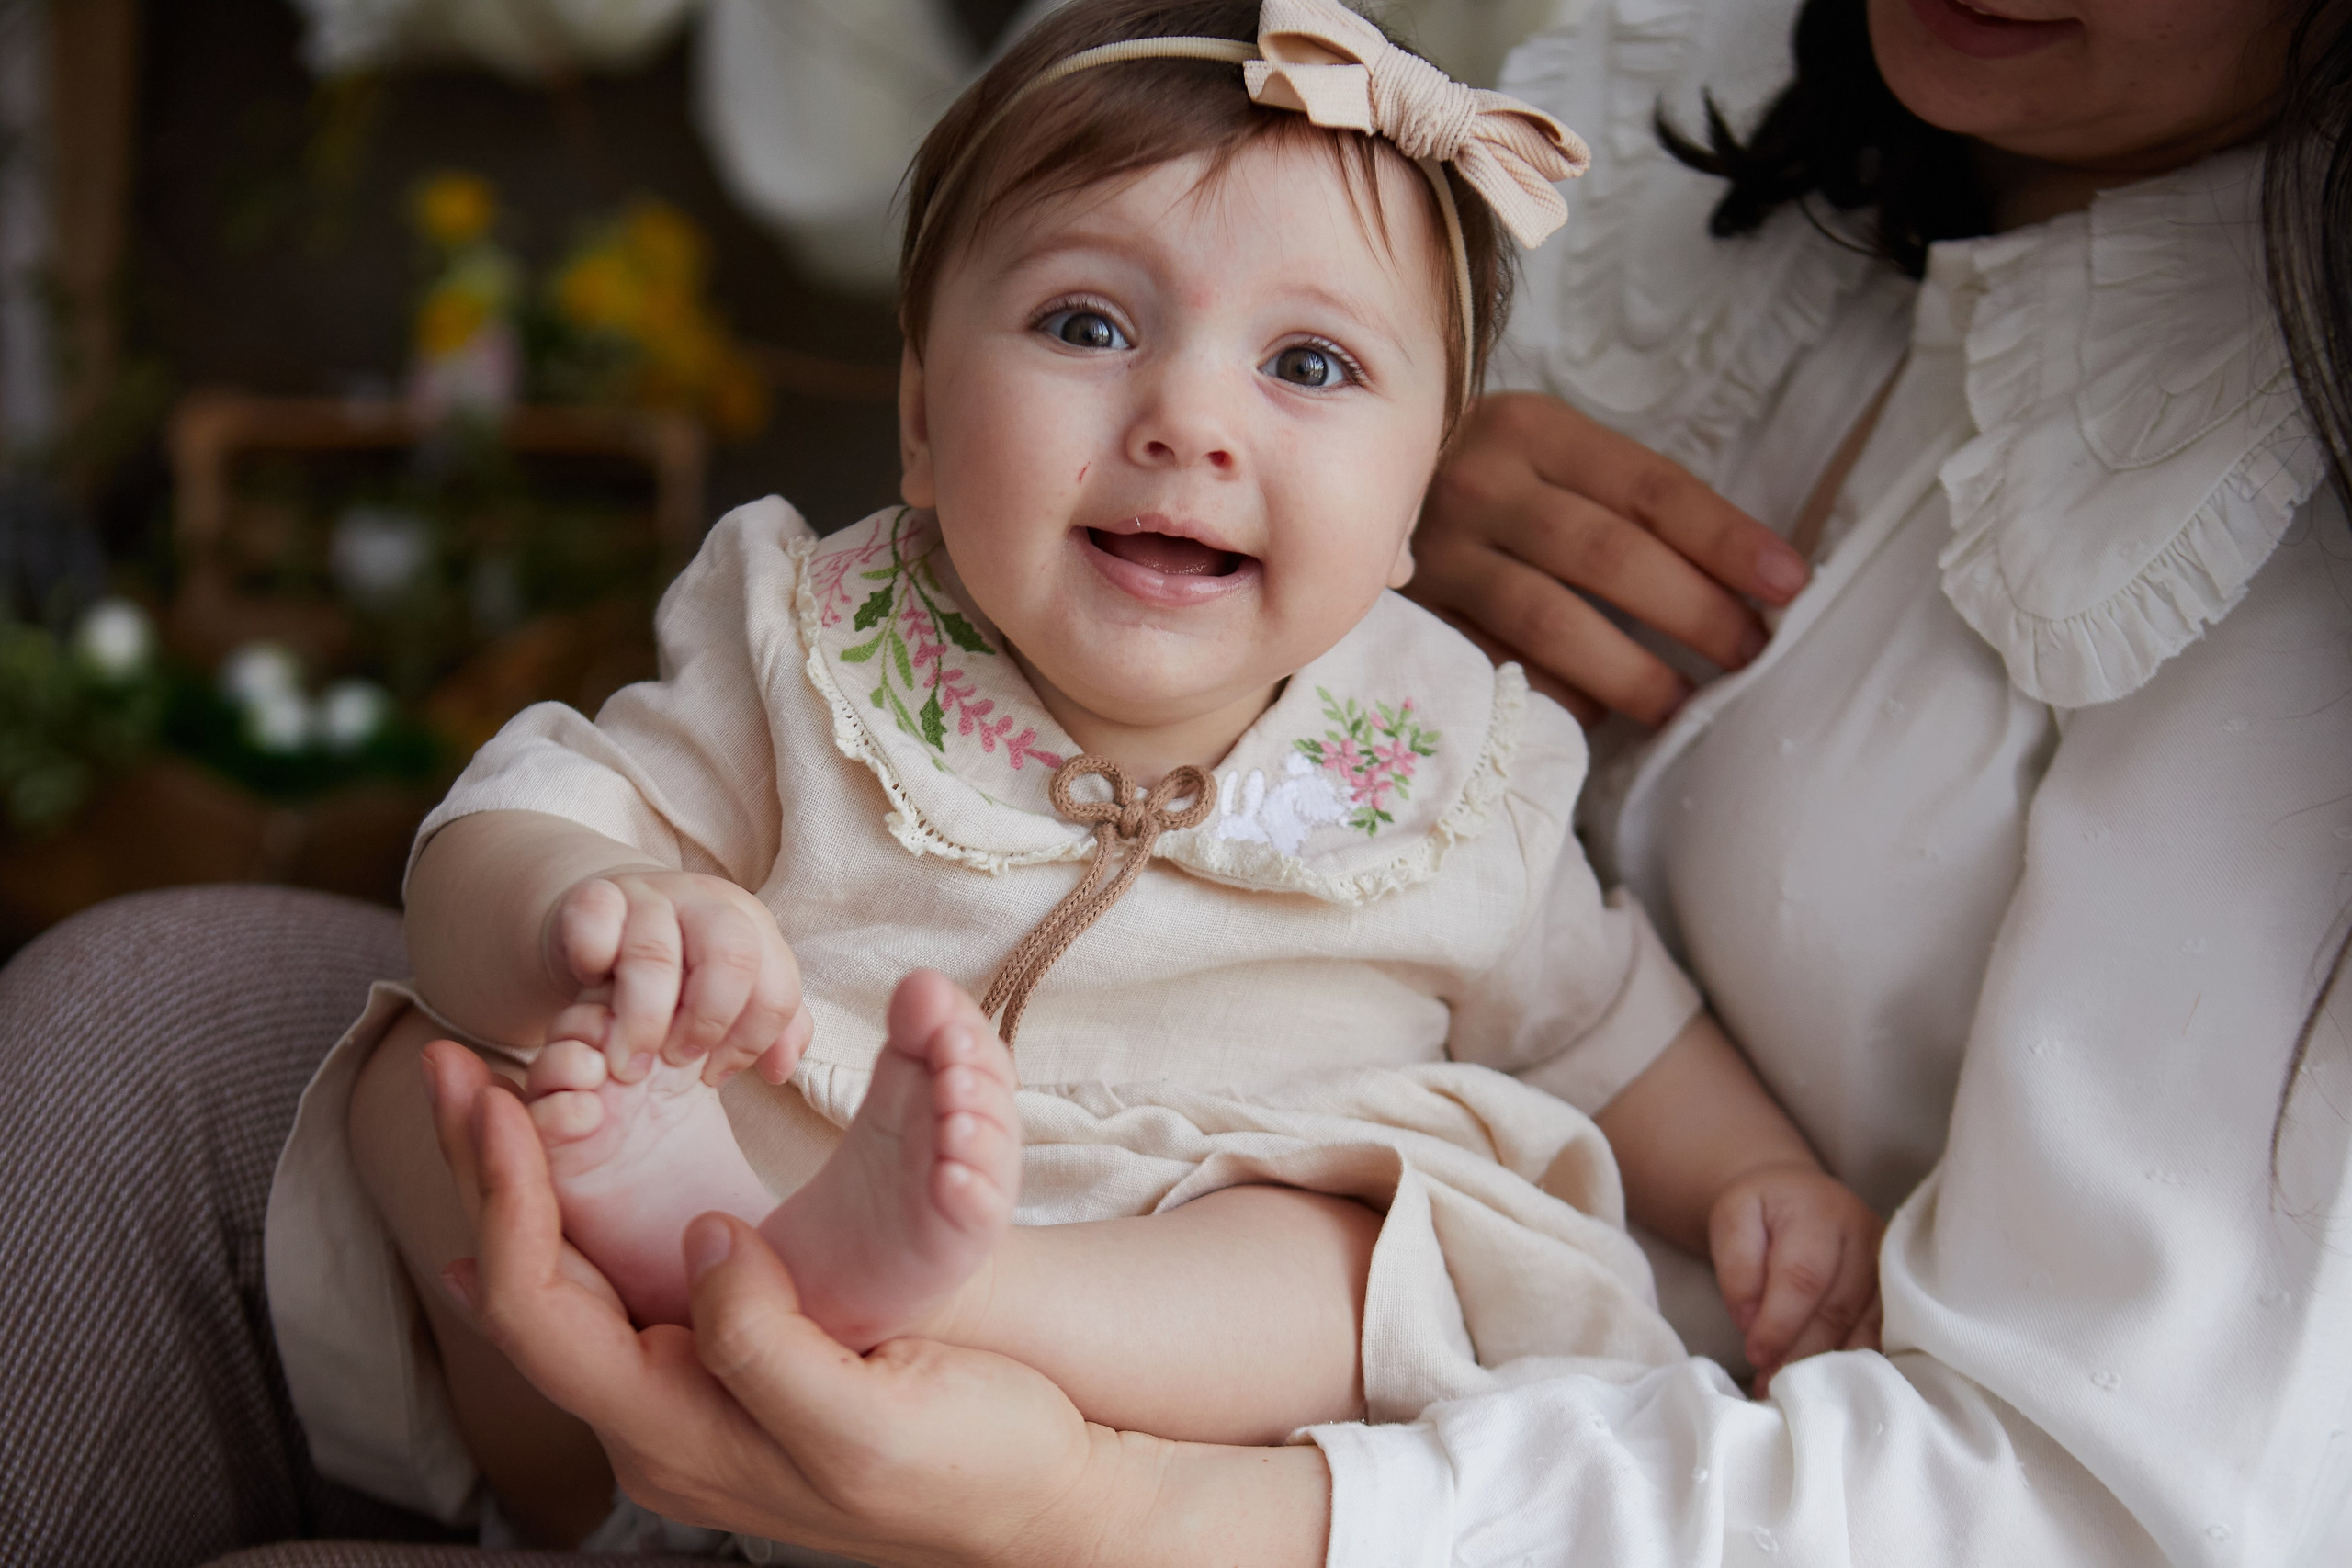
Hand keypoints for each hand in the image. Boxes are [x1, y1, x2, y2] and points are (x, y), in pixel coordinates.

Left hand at [422, 1039, 1111, 1566]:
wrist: (1041, 1512)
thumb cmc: (973, 1466)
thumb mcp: (868, 1419)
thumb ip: (766, 1344)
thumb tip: (699, 1241)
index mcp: (680, 1437)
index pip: (542, 1310)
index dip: (505, 1197)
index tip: (497, 1096)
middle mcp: (661, 1428)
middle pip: (527, 1291)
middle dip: (482, 1174)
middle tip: (450, 1065)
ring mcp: (691, 1405)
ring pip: (562, 1287)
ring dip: (520, 1187)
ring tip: (489, 1096)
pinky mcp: (730, 1374)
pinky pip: (614, 1290)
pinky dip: (575, 1215)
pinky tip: (559, 1180)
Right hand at [542, 869, 812, 1086]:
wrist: (609, 919)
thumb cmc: (676, 970)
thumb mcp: (730, 997)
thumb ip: (766, 1030)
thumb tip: (780, 1070)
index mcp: (752, 927)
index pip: (778, 990)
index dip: (750, 1044)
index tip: (714, 1075)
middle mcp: (707, 903)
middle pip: (733, 957)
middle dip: (708, 1022)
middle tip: (677, 1063)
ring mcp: (649, 894)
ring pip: (655, 954)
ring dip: (643, 1020)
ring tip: (628, 1062)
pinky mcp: (594, 894)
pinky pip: (595, 924)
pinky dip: (591, 961)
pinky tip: (591, 988)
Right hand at [1412, 392, 1808, 725]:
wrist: (1332, 483)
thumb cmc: (1481, 482)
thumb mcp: (1542, 455)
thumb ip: (1617, 499)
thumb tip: (1743, 579)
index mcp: (1531, 430)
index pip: (1648, 487)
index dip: (1726, 538)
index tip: (1788, 583)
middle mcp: (1479, 484)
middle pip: (1605, 554)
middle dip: (1692, 612)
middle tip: (1748, 656)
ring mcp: (1435, 551)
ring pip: (1549, 618)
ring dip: (1630, 671)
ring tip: (1684, 704)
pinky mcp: (1405, 613)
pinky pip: (1493, 664)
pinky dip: (1555, 693)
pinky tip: (1599, 713)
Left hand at [1708, 1163, 1883, 1393]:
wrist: (1797, 1198)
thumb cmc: (1762, 1213)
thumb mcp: (1732, 1220)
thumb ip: (1737, 1266)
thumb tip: (1751, 1321)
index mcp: (1820, 1212)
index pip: (1803, 1276)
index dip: (1779, 1322)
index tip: (1755, 1354)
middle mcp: (1865, 1236)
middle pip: (1836, 1309)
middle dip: (1800, 1352)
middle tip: (1770, 1384)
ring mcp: (1888, 1266)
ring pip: (1863, 1328)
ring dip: (1826, 1365)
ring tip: (1791, 1390)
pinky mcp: (1897, 1292)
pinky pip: (1880, 1336)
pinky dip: (1853, 1363)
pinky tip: (1826, 1382)